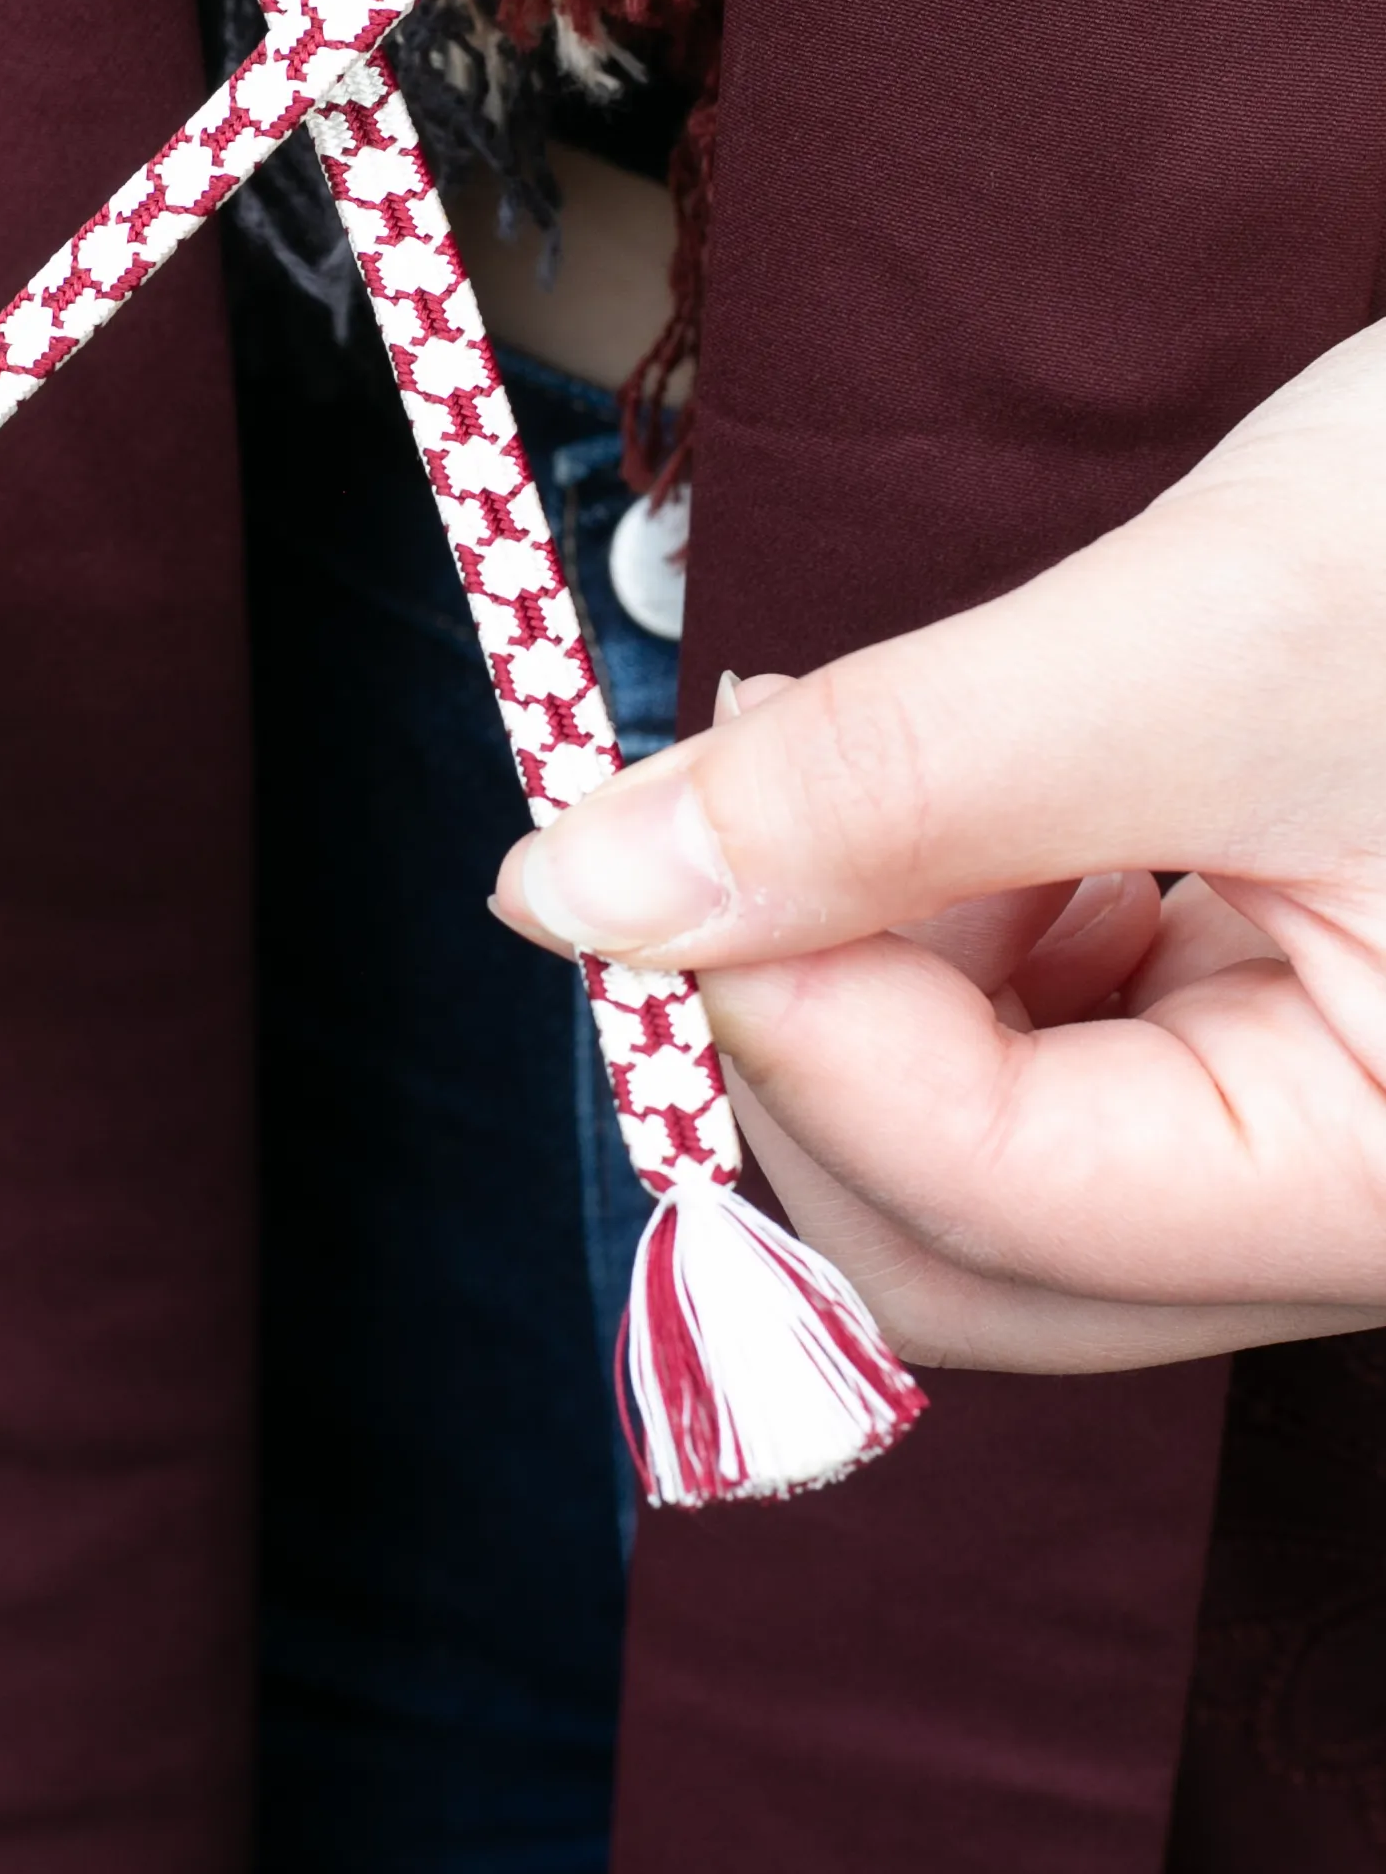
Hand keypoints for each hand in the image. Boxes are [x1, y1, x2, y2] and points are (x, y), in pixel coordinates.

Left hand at [492, 325, 1385, 1368]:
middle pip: (967, 1235)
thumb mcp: (1206, 638)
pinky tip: (911, 765)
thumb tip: (567, 894)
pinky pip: (1051, 1027)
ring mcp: (1327, 1109)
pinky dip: (937, 910)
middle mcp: (1363, 1195)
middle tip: (704, 815)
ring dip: (856, 954)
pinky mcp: (1291, 1008)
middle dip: (798, 1032)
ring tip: (822, 740)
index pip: (994, 1211)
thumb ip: (880, 783)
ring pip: (982, 1134)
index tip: (642, 841)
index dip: (781, 1026)